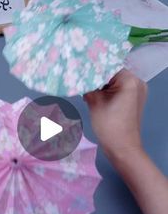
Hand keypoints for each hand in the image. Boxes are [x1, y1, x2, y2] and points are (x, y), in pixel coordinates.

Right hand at [84, 69, 167, 213]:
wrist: (122, 149)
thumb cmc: (109, 126)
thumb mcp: (95, 102)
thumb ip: (88, 85)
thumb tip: (78, 75)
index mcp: (130, 80)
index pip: (108, 64)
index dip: (91, 65)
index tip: (77, 64)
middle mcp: (137, 82)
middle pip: (111, 71)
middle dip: (94, 73)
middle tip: (76, 72)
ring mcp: (136, 91)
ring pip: (113, 80)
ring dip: (98, 82)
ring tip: (81, 81)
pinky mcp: (132, 99)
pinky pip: (117, 88)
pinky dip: (105, 89)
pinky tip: (91, 91)